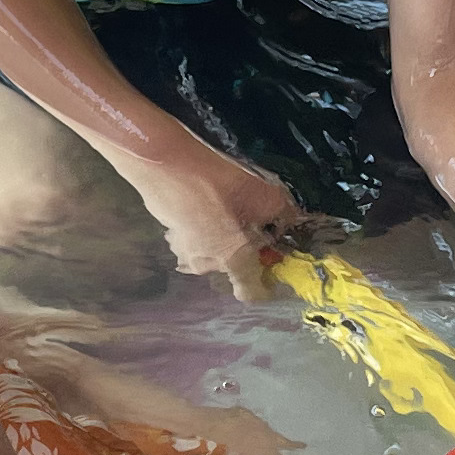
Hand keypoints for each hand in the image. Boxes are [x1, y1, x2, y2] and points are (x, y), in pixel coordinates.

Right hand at [125, 138, 299, 297]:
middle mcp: (205, 264)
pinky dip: (199, 220)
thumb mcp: (265, 195)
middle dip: (242, 244)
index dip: (265, 284)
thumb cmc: (220, 184)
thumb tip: (289, 221)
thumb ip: (282, 215)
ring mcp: (180, 247)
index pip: (251, 292)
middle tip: (250, 216)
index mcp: (233, 261)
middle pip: (231, 263)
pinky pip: (191, 231)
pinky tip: (201, 195)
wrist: (166, 161)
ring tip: (222, 202)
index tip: (272, 266)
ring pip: (209, 246)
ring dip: (218, 232)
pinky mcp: (165, 229)